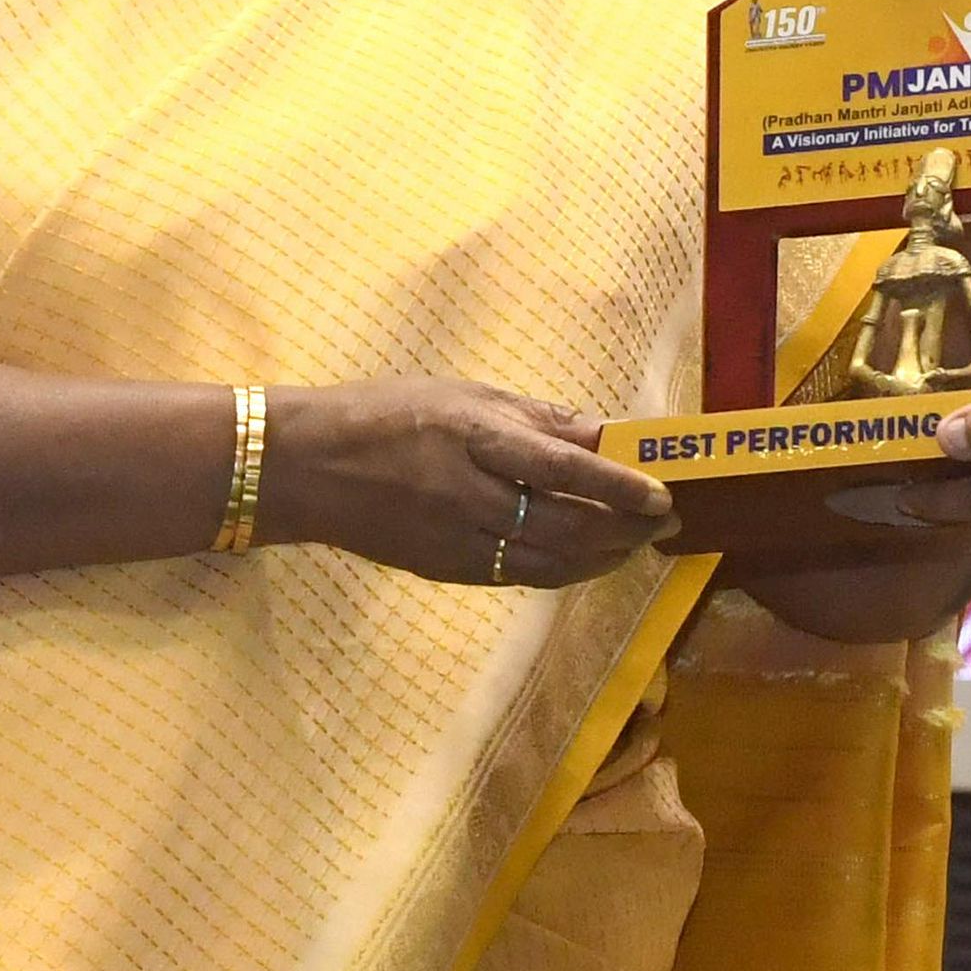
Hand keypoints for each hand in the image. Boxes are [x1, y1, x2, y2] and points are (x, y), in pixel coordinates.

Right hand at [261, 378, 677, 587]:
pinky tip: (584, 560)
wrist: (307, 467)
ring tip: (634, 545)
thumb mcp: (461, 394)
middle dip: (625, 530)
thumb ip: (533, 417)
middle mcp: (473, 496)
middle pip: (569, 526)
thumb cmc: (384, 413)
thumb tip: (599, 431)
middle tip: (662, 523)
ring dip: (603, 557)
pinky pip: (520, 575)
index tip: (663, 496)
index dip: (621, 487)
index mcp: (477, 439)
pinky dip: (563, 571)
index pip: (566, 470)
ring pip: (551, 562)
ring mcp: (460, 541)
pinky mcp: (448, 569)